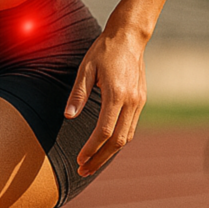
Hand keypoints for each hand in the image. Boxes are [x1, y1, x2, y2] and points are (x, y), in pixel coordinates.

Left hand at [66, 30, 147, 176]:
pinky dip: (118, 141)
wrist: (129, 37)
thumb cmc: (104, 50)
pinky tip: (104, 146)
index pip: (105, 131)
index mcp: (117, 94)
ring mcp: (139, 102)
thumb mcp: (85, 68)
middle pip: (119, 141)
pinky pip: (130, 127)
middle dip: (100, 158)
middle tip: (83, 170)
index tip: (79, 159)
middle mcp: (132, 101)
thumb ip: (77, 94)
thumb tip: (68, 117)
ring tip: (92, 163)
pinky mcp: (141, 100)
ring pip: (127, 137)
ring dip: (110, 153)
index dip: (91, 148)